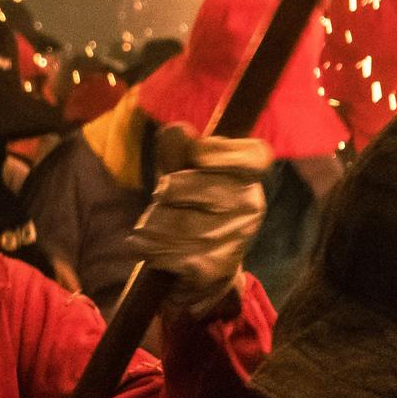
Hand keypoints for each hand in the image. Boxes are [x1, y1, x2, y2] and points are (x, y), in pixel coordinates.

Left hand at [128, 132, 272, 315]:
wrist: (205, 266)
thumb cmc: (192, 203)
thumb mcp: (184, 170)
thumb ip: (177, 148)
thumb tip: (178, 132)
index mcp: (250, 176)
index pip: (254, 157)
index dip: (223, 153)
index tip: (196, 154)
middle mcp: (251, 205)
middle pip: (202, 187)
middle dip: (169, 191)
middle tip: (160, 194)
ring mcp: (236, 237)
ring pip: (182, 222)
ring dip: (153, 222)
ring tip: (145, 225)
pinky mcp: (216, 265)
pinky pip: (174, 252)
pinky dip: (151, 248)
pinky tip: (142, 246)